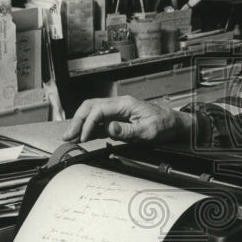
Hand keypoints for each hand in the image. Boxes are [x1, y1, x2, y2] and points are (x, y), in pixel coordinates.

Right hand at [63, 96, 193, 143]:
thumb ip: (127, 130)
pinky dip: (89, 127)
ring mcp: (117, 110)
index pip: (99, 110)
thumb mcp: (147, 131)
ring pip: (93, 112)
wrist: (173, 123)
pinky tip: (82, 135)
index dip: (88, 123)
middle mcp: (119, 104)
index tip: (83, 137)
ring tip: (70, 136)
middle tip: (68, 135)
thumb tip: (108, 128)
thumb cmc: (163, 125)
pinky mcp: (118, 118)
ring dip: (80, 123)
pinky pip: (100, 120)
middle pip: (91, 107)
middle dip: (78, 120)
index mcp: (125, 104)